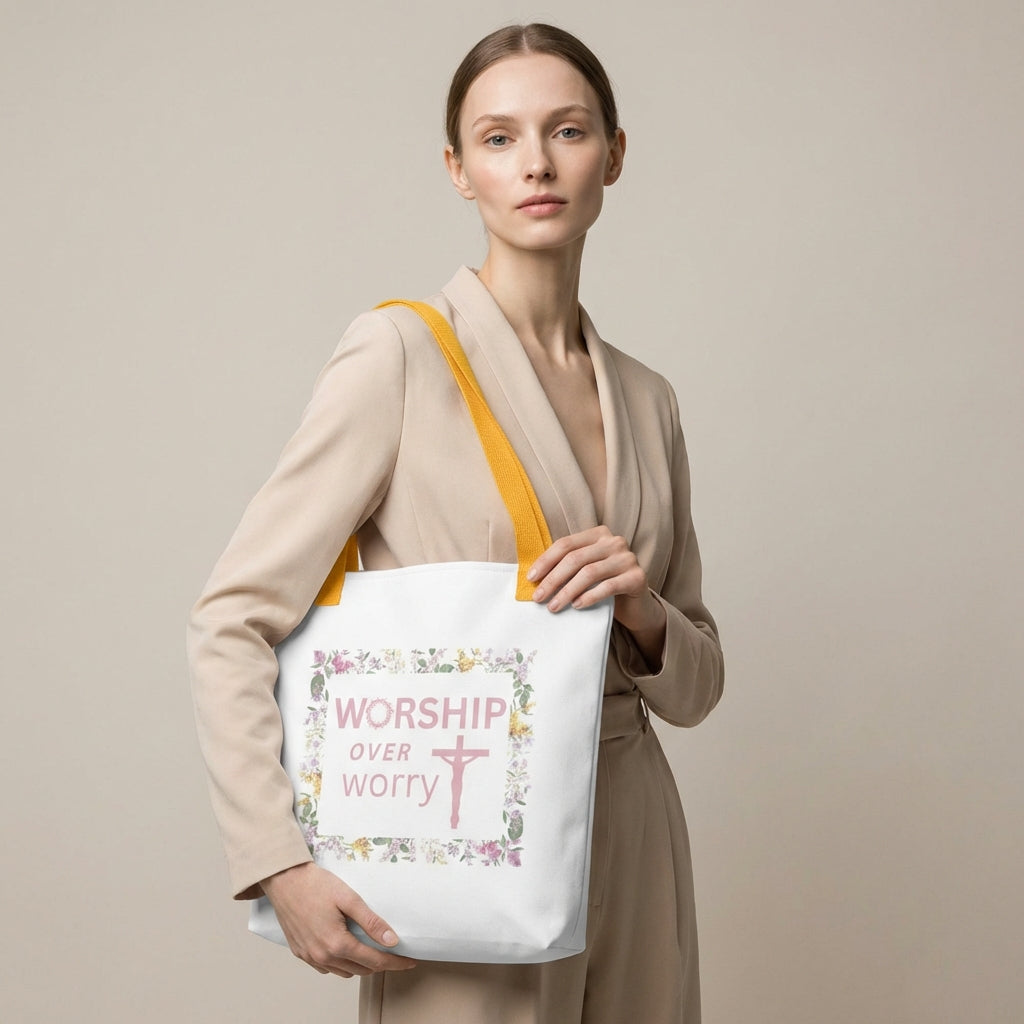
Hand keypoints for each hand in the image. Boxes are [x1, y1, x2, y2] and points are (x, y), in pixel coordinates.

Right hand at [260, 862, 416, 977]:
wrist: (283, 880)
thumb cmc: (315, 884)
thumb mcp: (348, 898)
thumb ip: (371, 921)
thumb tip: (392, 940)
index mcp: (336, 943)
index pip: (374, 961)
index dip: (395, 963)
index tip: (410, 962)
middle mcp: (322, 956)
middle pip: (360, 970)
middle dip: (381, 964)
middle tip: (395, 954)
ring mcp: (309, 956)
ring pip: (343, 972)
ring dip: (361, 965)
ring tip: (373, 950)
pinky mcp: (300, 952)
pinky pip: (326, 968)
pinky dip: (341, 963)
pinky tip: (346, 949)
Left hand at [527, 526, 665, 665]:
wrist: (637, 606)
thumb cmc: (604, 586)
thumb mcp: (585, 571)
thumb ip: (566, 567)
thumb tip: (533, 577)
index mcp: (599, 534)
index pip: (566, 544)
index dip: (546, 561)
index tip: (531, 579)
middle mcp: (615, 542)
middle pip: (575, 558)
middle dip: (553, 579)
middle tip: (538, 597)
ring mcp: (627, 558)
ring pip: (589, 572)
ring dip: (567, 591)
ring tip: (553, 606)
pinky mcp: (637, 577)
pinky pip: (608, 586)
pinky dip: (589, 597)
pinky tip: (577, 606)